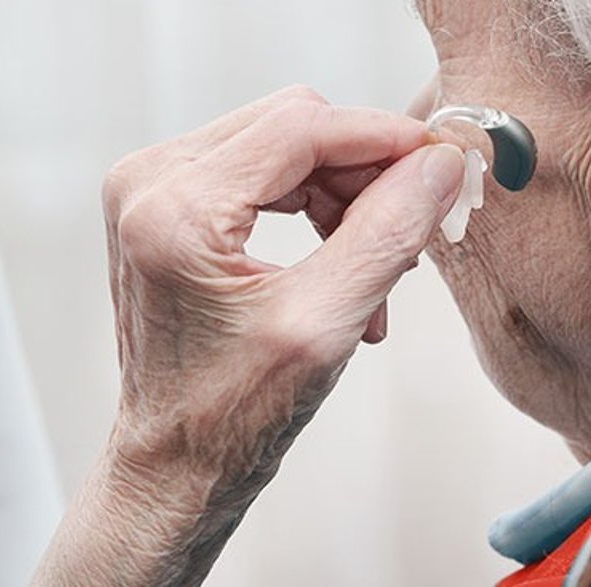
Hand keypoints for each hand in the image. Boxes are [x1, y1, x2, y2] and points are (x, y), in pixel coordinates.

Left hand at [34, 87, 466, 586]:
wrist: (174, 465)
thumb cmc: (231, 417)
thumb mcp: (325, 326)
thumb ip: (386, 234)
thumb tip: (439, 165)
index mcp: (174, 208)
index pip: (300, 126)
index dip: (382, 137)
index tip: (443, 162)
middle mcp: (148, 181)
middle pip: (292, 126)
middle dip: (364, 174)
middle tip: (410, 237)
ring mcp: (150, 187)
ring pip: (283, 145)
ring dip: (343, 197)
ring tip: (376, 275)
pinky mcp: (163, 202)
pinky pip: (260, 171)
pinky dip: (313, 207)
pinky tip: (342, 265)